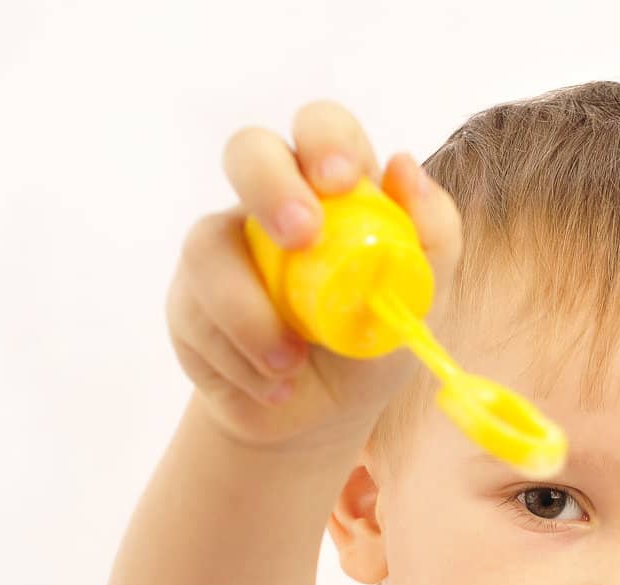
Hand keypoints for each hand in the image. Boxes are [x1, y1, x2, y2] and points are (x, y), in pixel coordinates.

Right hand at [165, 99, 461, 450]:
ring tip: (290, 366)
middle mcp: (269, 206)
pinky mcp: (187, 301)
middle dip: (270, 186)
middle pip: (248, 151)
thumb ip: (432, 239)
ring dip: (251, 317)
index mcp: (331, 194)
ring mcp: (221, 250)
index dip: (326, 141)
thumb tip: (404, 169)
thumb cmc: (369, 350)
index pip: (321, 130)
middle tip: (301, 238)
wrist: (320, 418)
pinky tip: (273, 388)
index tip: (341, 183)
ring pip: (209, 249)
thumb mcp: (415, 306)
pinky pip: (196, 317)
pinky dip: (241, 363)